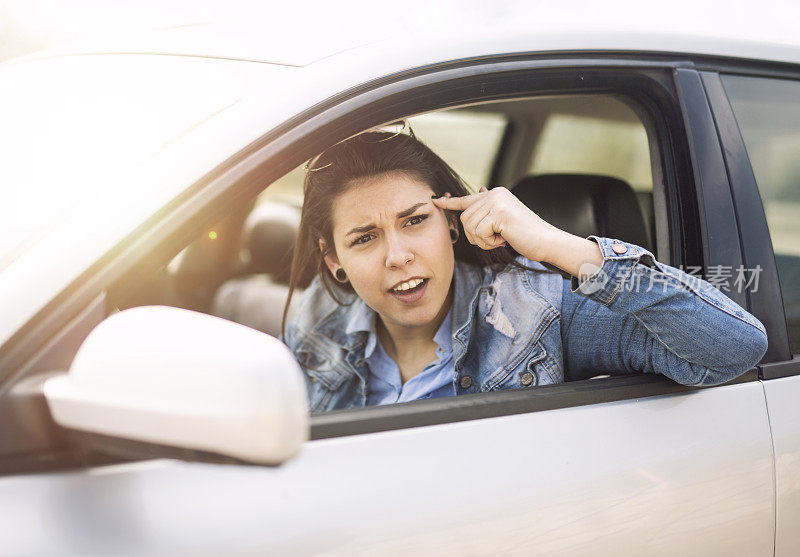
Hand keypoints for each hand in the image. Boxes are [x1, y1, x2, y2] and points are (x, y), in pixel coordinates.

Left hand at [432, 186, 559, 261]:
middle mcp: (494, 194)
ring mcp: (496, 202)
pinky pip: (479, 233)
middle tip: (496, 238)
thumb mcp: (503, 220)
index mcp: (495, 194)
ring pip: (470, 227)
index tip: (434, 200)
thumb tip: (478, 192)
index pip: (466, 199)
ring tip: (502, 238)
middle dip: (476, 236)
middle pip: (465, 219)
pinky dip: (489, 242)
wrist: (546, 241)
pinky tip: (504, 239)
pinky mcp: (498, 212)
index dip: (449, 203)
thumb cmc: (526, 234)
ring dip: (484, 240)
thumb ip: (489, 209)